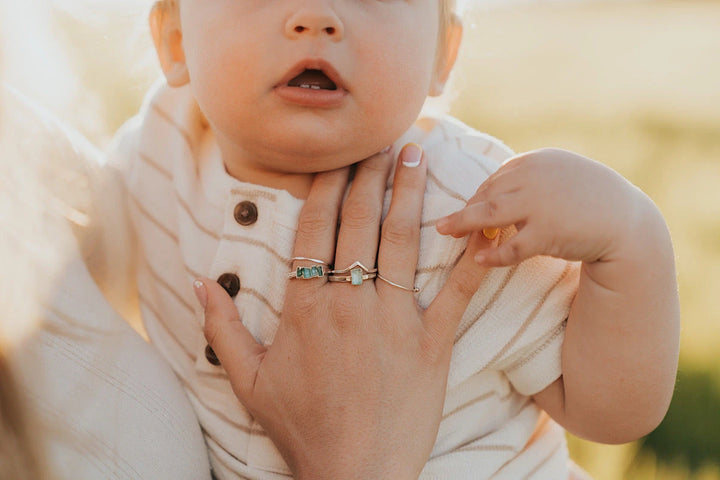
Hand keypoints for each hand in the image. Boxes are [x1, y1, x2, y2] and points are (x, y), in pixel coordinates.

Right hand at [196, 145, 493, 479]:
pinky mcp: (432, 344)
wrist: (354, 474)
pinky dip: (470, 257)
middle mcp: (349, 302)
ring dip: (408, 194)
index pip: (315, 229)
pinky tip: (481, 225)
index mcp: (305, 307)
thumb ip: (222, 327)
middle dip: (370, 174)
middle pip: (359, 222)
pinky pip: (455, 293)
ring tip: (416, 155)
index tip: (337, 156)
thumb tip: (201, 281)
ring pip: (400, 242)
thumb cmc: (300, 427)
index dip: (328, 186)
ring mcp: (393, 320)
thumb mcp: (247, 380)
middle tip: (381, 138)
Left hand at [436, 148, 643, 265]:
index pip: (495, 179)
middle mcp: (534, 176)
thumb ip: (529, 179)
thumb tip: (492, 192)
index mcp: (535, 161)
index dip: (478, 197)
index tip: (467, 211)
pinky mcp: (547, 231)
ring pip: (489, 214)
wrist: (628, 222)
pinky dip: (492, 254)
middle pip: (487, 194)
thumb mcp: (559, 177)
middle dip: (465, 210)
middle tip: (444, 225)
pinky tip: (479, 260)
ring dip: (463, 224)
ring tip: (445, 232)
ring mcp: (540, 203)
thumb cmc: (591, 200)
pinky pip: (510, 246)